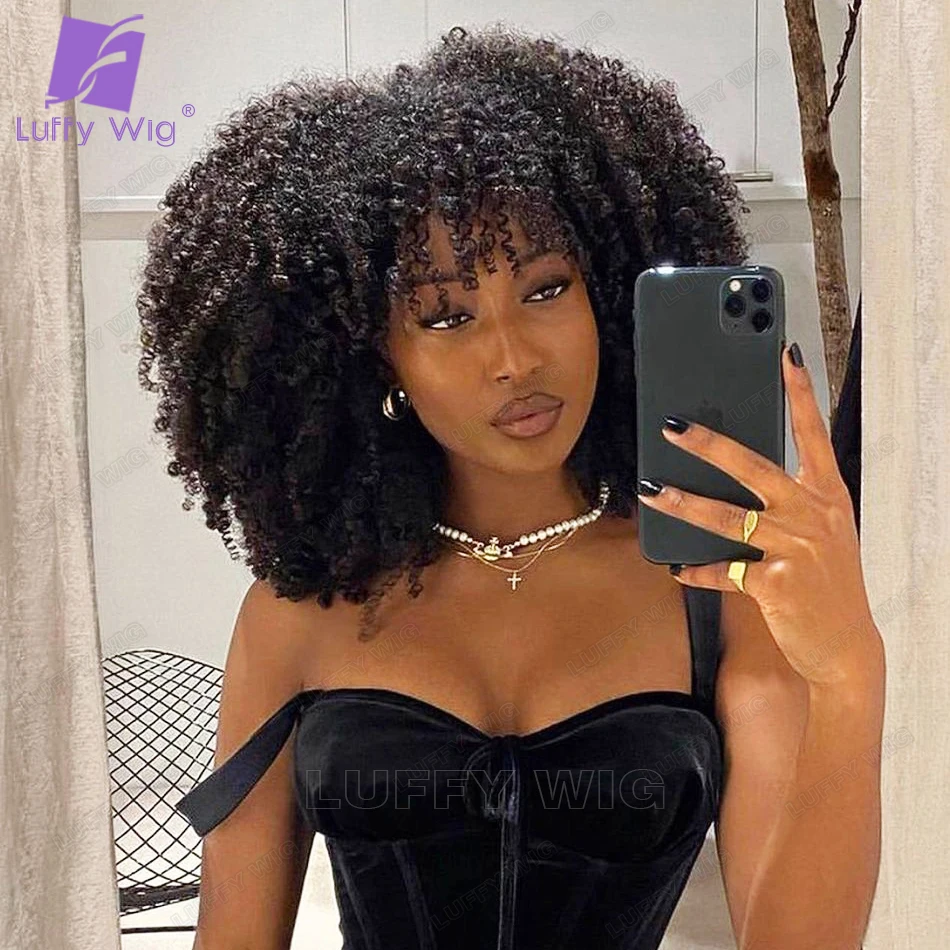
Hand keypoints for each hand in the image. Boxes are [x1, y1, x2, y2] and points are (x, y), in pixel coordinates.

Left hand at [636, 342, 879, 684]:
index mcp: (827, 497)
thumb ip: (790, 503)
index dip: (800, 395)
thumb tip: (741, 472)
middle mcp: (813, 516)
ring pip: (729, 519)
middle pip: (754, 469)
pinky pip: (725, 572)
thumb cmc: (828, 583)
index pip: (813, 436)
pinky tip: (677, 567)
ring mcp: (796, 549)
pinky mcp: (776, 585)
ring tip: (653, 492)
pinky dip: (698, 571)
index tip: (785, 358)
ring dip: (685, 505)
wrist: (846, 646)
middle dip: (710, 446)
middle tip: (673, 427)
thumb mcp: (822, 534)